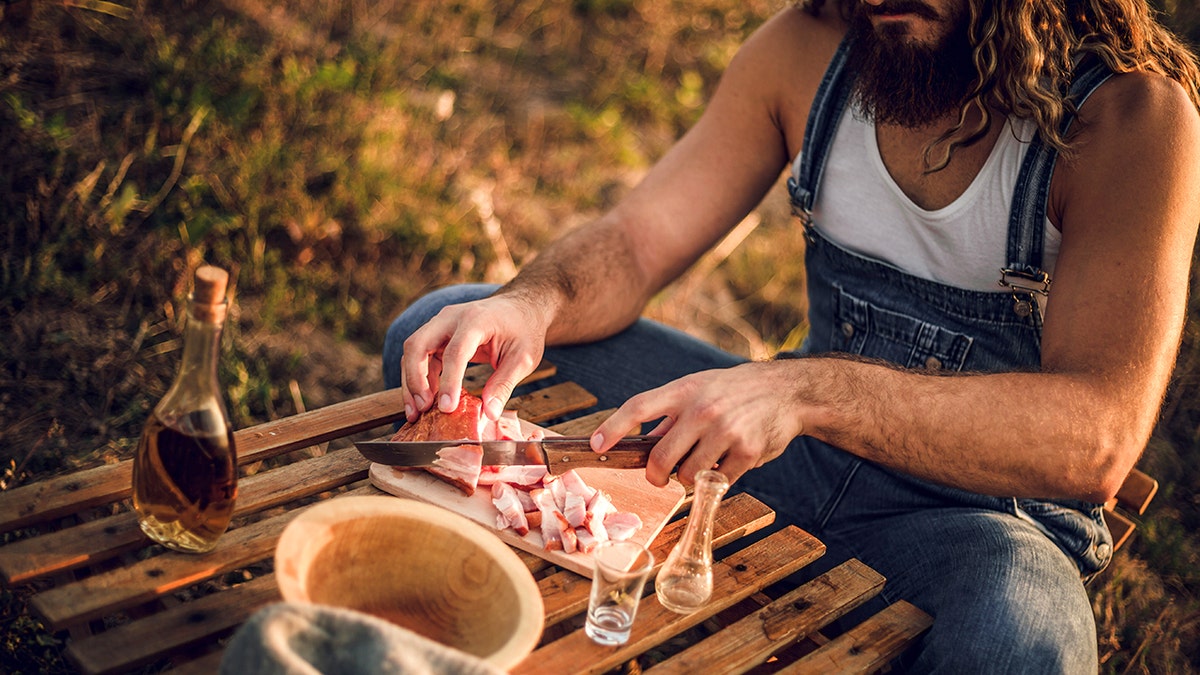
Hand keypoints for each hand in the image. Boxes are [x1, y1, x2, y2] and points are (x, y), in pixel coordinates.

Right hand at [399, 293, 547, 422]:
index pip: (455, 351)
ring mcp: (441, 324)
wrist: (520, 308)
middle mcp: (451, 317)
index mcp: (477, 320)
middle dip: (414, 379)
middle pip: (418, 345)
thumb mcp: (523, 358)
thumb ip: (504, 384)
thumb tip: (489, 413)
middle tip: (421, 409)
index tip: (446, 408)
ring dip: (411, 382)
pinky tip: (425, 401)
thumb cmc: (523, 330)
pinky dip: (419, 378)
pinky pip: (420, 356)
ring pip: (413, 351)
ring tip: (415, 412)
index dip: (448, 381)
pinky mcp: (437, 334)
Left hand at [590, 362, 805, 486]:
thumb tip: (643, 443)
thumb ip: (670, 414)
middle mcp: (702, 410)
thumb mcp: (699, 388)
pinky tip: (726, 462)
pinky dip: (716, 479)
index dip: (613, 427)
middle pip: (660, 458)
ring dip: (688, 478)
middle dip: (655, 475)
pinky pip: (717, 482)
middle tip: (659, 477)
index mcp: (684, 390)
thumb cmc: (733, 391)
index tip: (596, 444)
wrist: (786, 391)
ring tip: (703, 462)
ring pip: (686, 475)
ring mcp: (725, 431)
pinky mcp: (747, 452)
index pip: (638, 407)